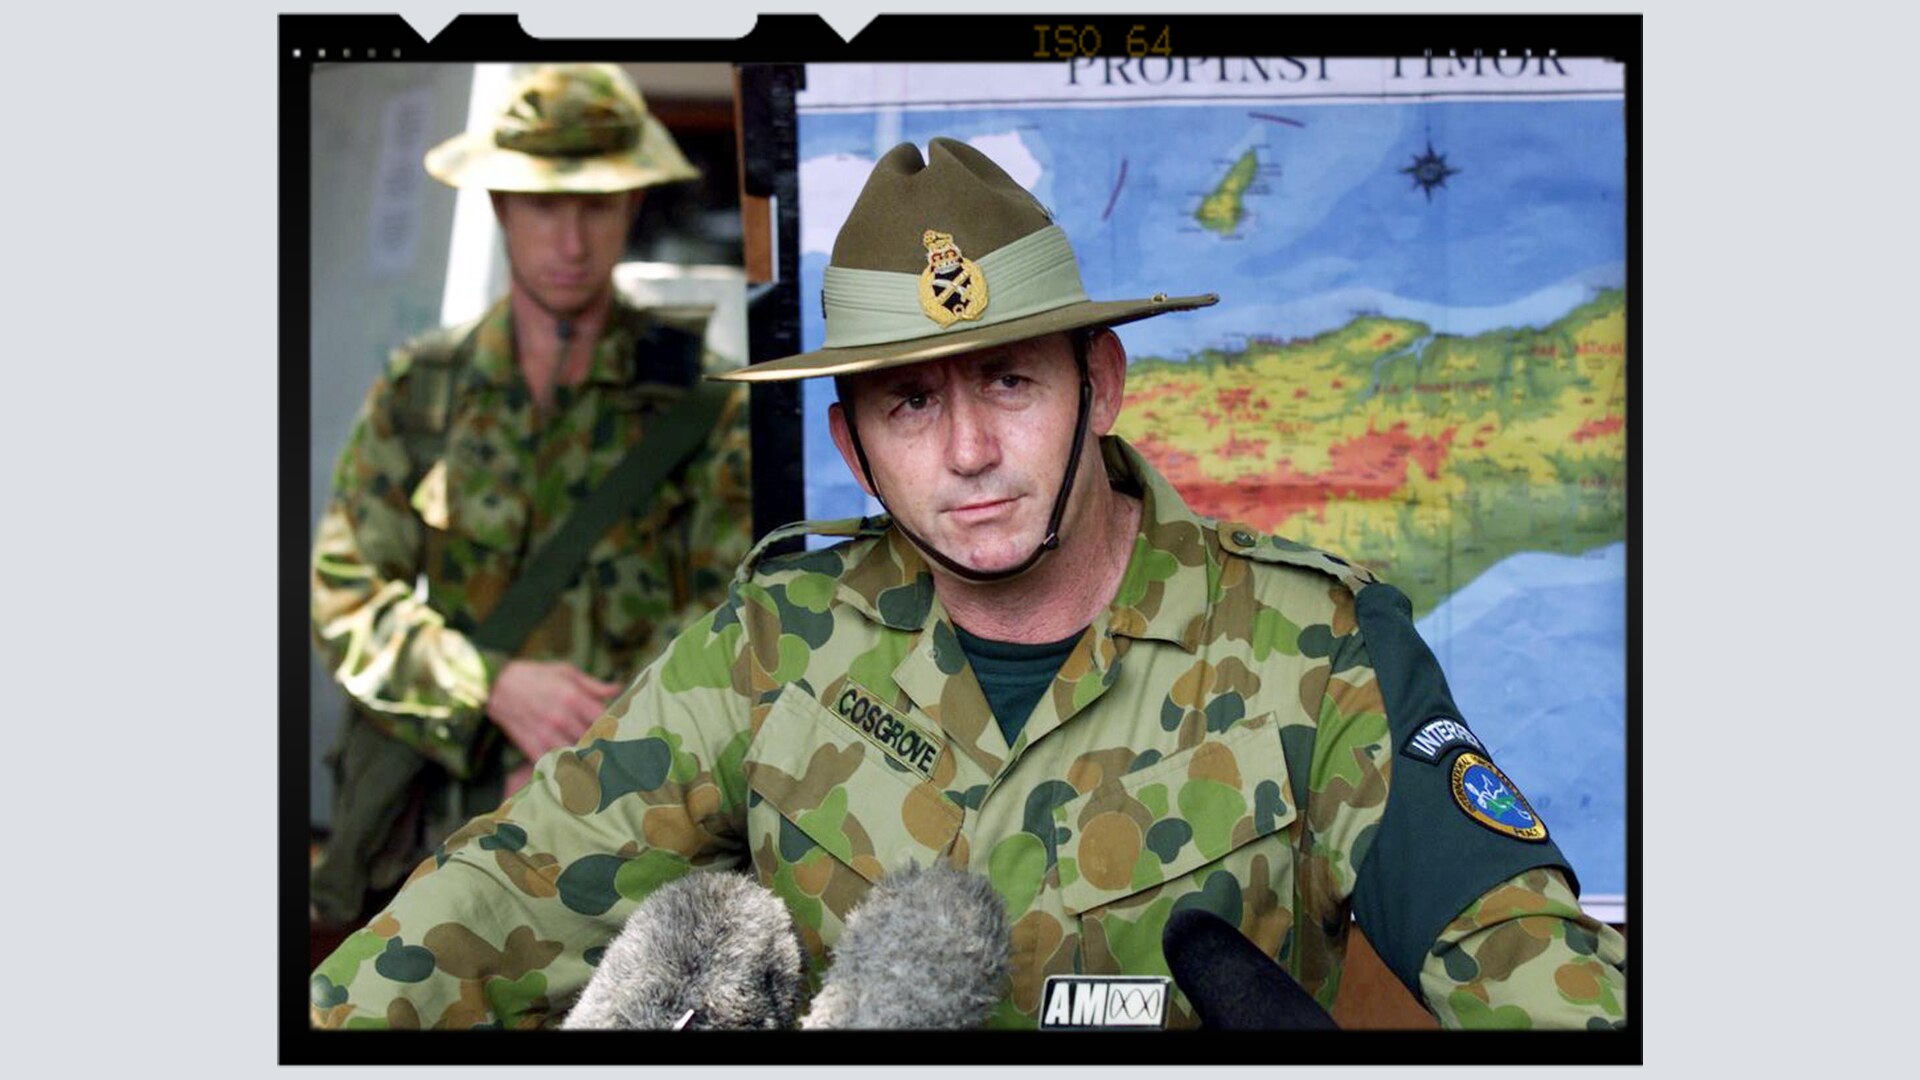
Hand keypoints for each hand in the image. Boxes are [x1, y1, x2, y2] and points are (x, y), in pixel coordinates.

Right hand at [486, 660, 622, 764]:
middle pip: (593, 740)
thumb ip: (593, 685)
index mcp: (573, 697)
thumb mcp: (565, 672)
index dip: (616, 728)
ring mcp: (546, 734)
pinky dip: (565, 767)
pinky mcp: (532, 746)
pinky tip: (574, 769)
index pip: (605, 720)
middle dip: (605, 746)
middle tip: (616, 752)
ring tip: (599, 764)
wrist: (496, 685)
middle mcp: (562, 718)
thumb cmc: (535, 675)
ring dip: (588, 759)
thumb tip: (618, 688)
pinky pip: (554, 763)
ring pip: (576, 755)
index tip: (622, 733)